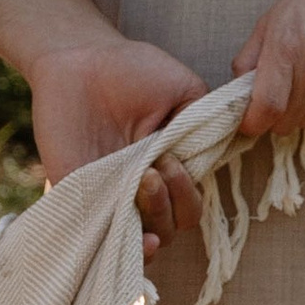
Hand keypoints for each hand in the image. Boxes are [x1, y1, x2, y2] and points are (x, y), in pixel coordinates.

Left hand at [27, 34, 205, 257]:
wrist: (79, 59)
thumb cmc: (131, 70)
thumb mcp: (183, 90)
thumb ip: (207, 123)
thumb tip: (226, 149)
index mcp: (168, 168)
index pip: (189, 206)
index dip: (189, 194)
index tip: (175, 160)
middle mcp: (141, 188)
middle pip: (172, 226)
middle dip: (174, 202)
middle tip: (157, 167)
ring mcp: (110, 196)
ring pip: (146, 237)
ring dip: (156, 217)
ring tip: (144, 180)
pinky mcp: (78, 199)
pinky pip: (100, 238)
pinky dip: (124, 245)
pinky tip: (141, 237)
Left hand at [232, 0, 304, 141]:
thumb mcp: (269, 21)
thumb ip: (248, 60)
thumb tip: (238, 94)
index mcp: (286, 49)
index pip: (266, 109)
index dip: (252, 123)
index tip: (248, 121)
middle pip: (287, 123)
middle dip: (276, 116)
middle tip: (279, 94)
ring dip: (303, 111)